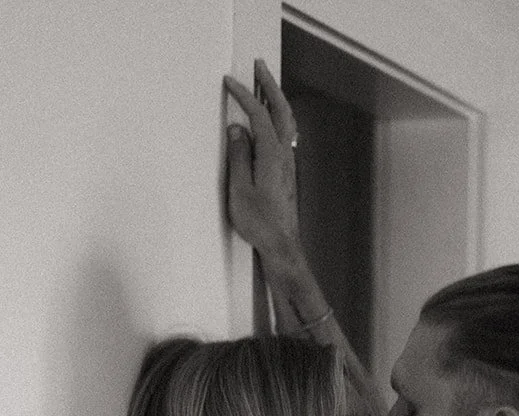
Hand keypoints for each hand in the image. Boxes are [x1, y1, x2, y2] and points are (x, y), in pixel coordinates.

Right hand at [225, 60, 302, 266]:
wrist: (281, 245)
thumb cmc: (260, 223)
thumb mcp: (240, 189)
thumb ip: (238, 156)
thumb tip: (237, 131)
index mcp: (271, 154)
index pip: (259, 114)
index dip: (244, 94)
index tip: (230, 81)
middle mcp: (284, 154)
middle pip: (281, 110)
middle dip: (270, 85)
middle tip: (259, 66)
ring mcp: (288, 163)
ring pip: (287, 121)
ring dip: (277, 99)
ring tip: (266, 86)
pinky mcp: (287, 172)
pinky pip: (286, 135)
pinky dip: (279, 117)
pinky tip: (273, 120)